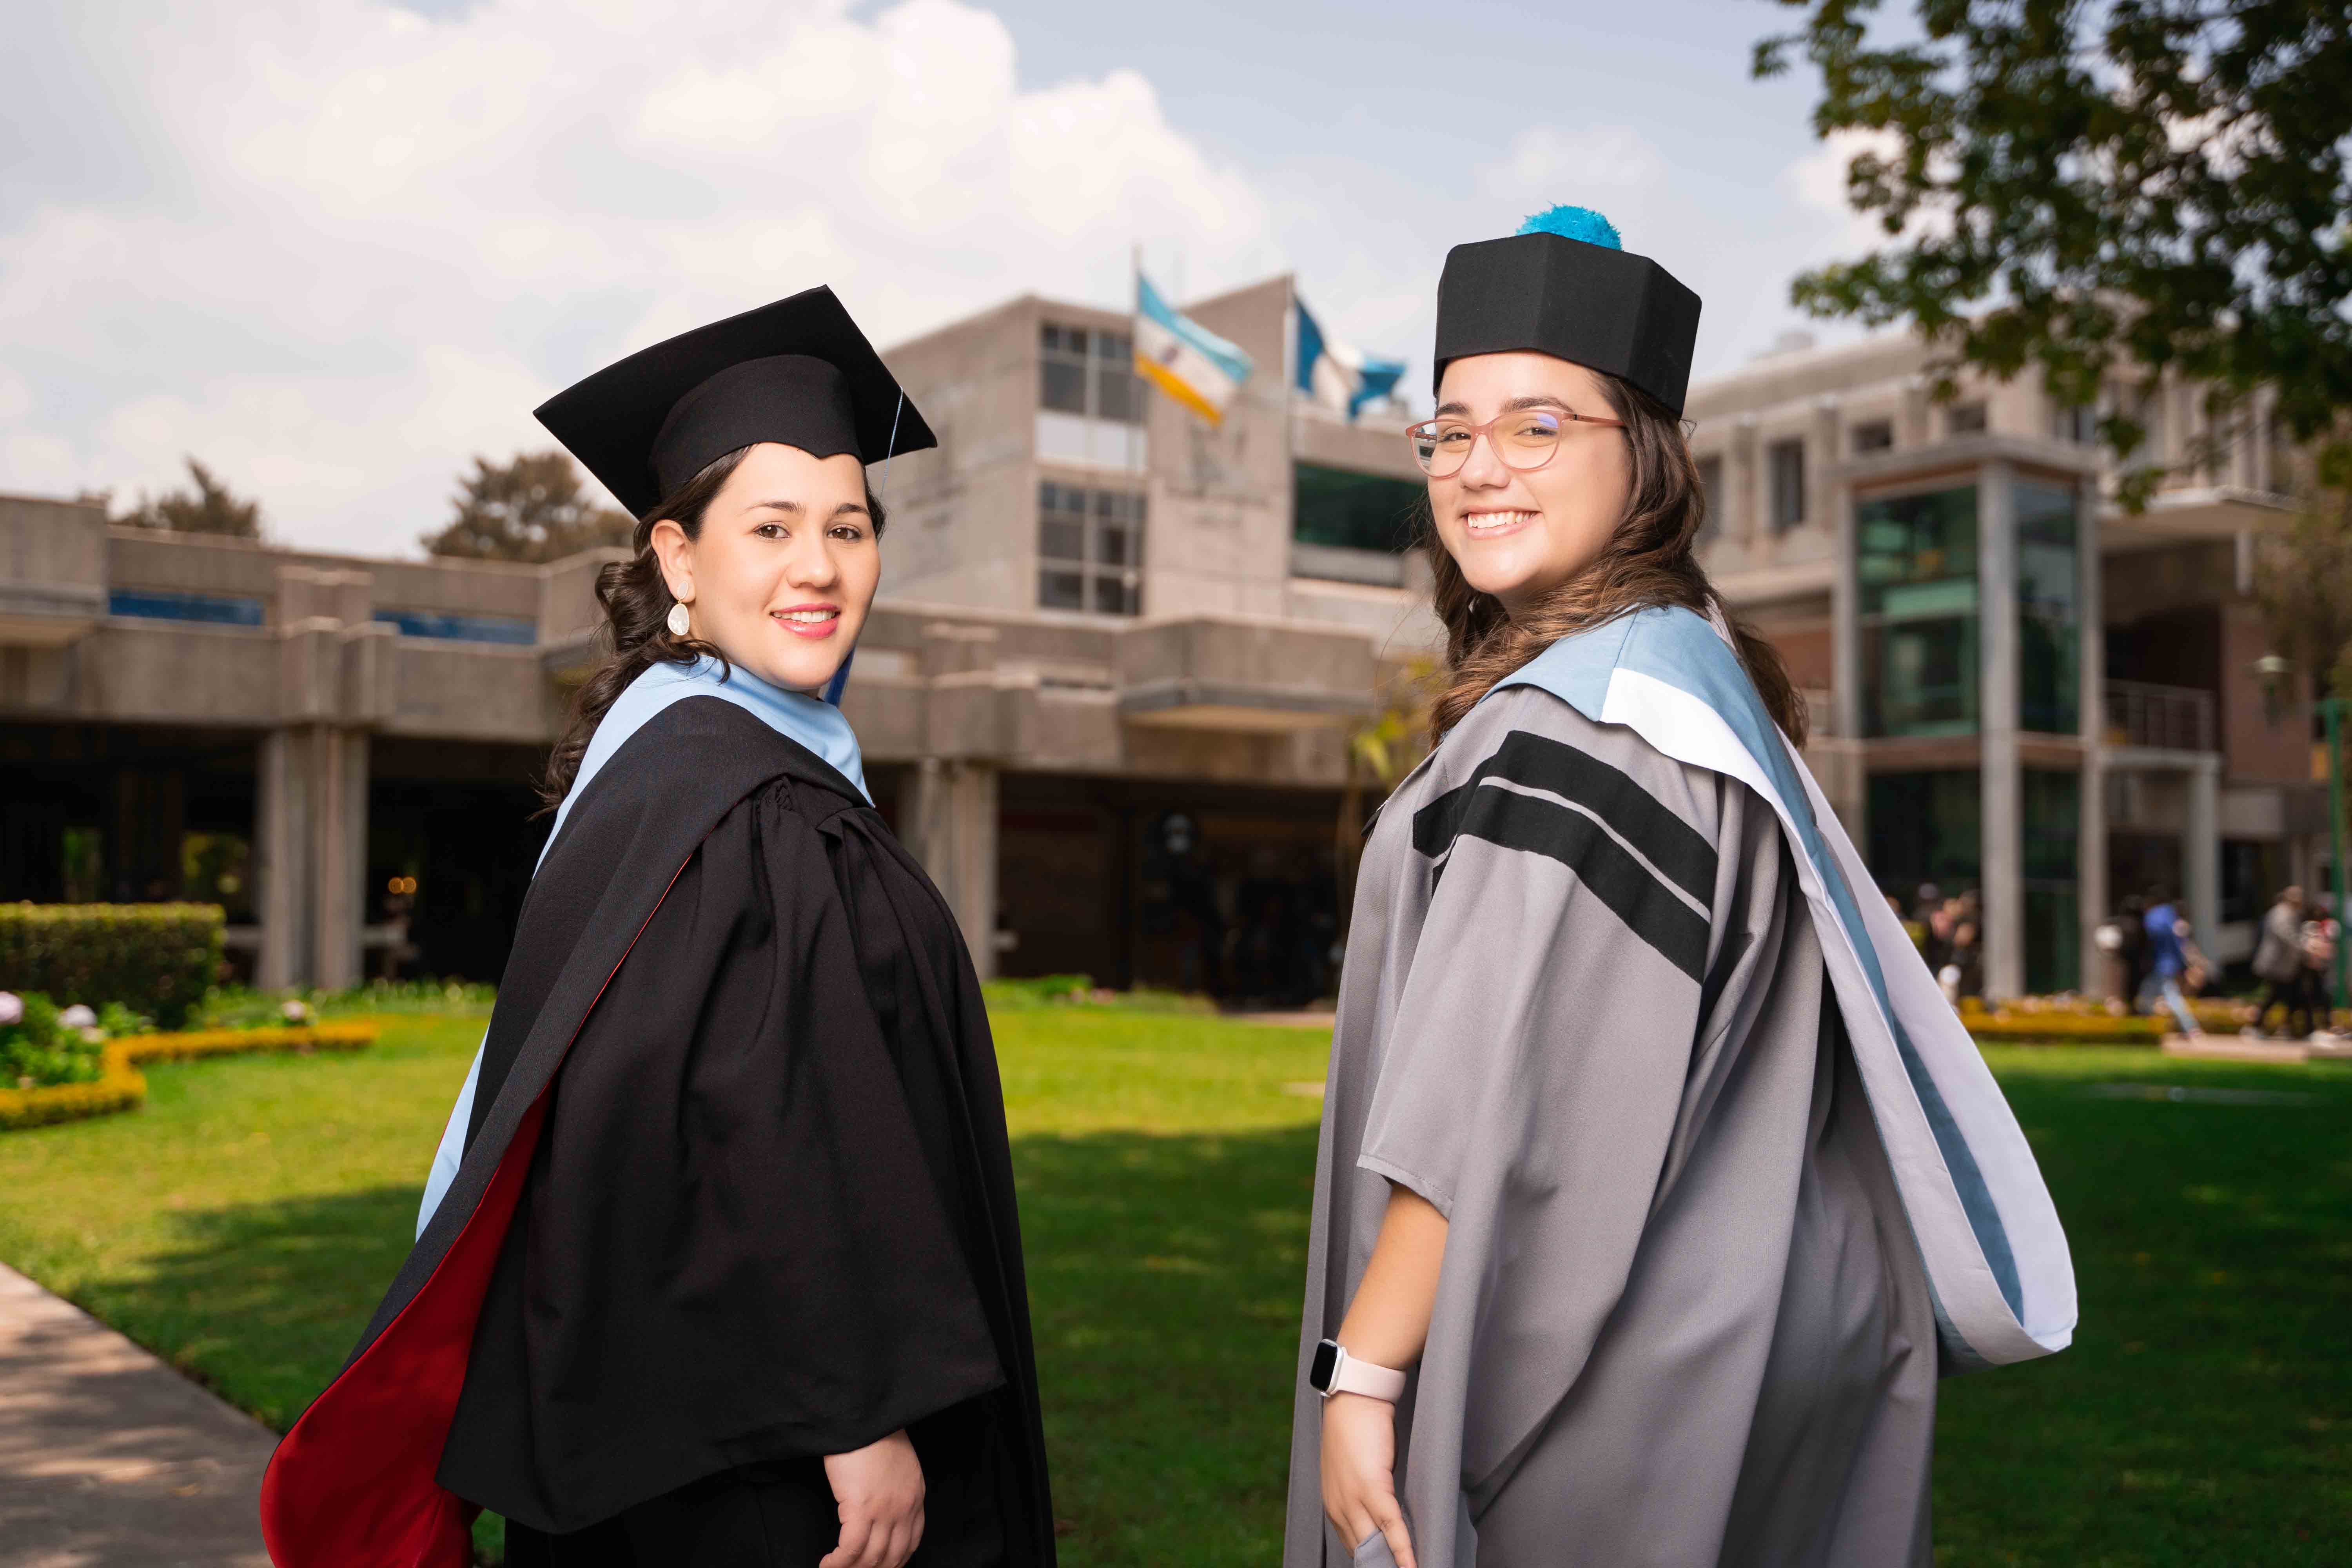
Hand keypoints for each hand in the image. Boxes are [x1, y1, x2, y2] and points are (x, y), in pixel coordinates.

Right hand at [819, 1429, 924, 1567]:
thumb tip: (882, 1508)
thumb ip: (897, 1488)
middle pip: (892, 1556)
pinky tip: (828, 1563)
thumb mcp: (899, 1464)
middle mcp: (905, 1508)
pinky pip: (850, 1549)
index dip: (894, 1561)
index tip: (879, 1566)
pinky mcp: (861, 1508)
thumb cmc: (874, 1434)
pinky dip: (838, 1563)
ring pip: (871, 1558)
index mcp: (916, 1496)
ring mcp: (885, 1510)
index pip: (911, 1542)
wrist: (865, 1416)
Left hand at [1320, 1392, 1414, 1567]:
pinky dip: (1403, 1550)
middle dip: (1380, 1566)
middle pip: (1361, 1551)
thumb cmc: (1358, 1430)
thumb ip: (1364, 1496)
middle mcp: (1338, 1506)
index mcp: (1332, 1503)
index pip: (1352, 1545)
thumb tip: (1384, 1518)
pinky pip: (1391, 1528)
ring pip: (1375, 1545)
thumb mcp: (1354, 1470)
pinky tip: (1413, 1566)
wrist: (1355, 1399)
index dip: (1370, 1561)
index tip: (1384, 1567)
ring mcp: (1353, 1499)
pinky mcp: (1372, 1488)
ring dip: (1393, 1564)